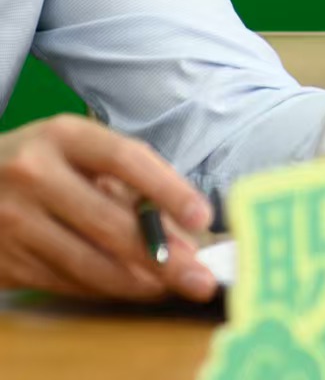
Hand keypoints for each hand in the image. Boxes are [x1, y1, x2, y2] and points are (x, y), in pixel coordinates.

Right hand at [0, 115, 216, 300]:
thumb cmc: (41, 164)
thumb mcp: (79, 153)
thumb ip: (129, 185)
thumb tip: (183, 235)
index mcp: (63, 136)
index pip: (127, 159)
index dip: (169, 190)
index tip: (203, 218)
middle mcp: (32, 174)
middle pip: (109, 221)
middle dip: (163, 257)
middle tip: (200, 278)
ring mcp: (10, 219)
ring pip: (87, 262)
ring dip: (137, 282)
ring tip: (173, 287)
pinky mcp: (1, 259)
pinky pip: (63, 281)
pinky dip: (103, 289)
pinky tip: (132, 289)